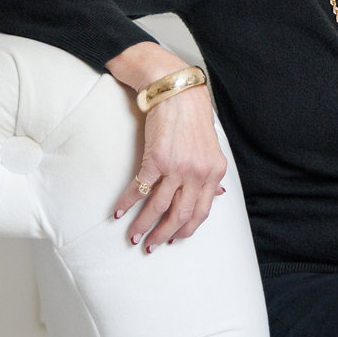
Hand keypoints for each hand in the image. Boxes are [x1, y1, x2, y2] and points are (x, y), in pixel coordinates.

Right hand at [108, 43, 227, 252]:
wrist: (176, 90)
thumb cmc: (192, 117)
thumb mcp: (212, 147)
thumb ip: (212, 172)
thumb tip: (218, 195)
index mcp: (214, 172)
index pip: (201, 211)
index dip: (186, 230)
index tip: (174, 240)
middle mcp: (198, 173)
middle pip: (180, 215)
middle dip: (164, 235)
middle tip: (150, 246)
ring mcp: (177, 167)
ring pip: (159, 207)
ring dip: (143, 225)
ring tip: (132, 236)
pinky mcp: (156, 159)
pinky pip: (140, 189)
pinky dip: (127, 203)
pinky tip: (119, 212)